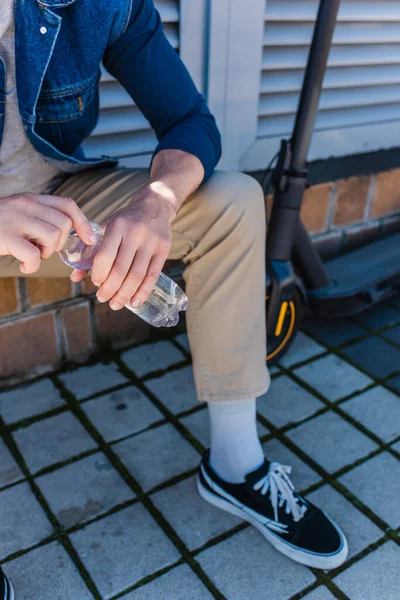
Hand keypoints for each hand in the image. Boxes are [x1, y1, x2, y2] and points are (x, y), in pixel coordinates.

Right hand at [0, 192, 95, 273]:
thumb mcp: (19, 213)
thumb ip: (40, 217)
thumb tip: (69, 233)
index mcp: (31, 198)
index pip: (67, 204)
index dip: (83, 222)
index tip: (89, 239)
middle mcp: (25, 204)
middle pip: (63, 224)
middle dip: (59, 243)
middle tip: (42, 249)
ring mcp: (15, 219)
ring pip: (51, 237)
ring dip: (46, 253)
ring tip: (31, 255)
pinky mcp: (6, 236)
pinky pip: (34, 255)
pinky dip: (32, 265)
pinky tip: (23, 265)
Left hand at [71, 185, 175, 309]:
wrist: (155, 206)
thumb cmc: (125, 221)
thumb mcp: (106, 228)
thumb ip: (89, 251)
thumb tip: (75, 277)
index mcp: (117, 227)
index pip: (105, 256)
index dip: (99, 274)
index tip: (95, 284)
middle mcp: (135, 234)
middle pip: (121, 269)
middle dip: (110, 289)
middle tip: (102, 299)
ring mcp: (151, 243)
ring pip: (137, 275)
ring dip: (125, 294)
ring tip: (116, 304)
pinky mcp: (164, 250)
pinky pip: (153, 276)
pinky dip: (143, 292)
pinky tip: (134, 302)